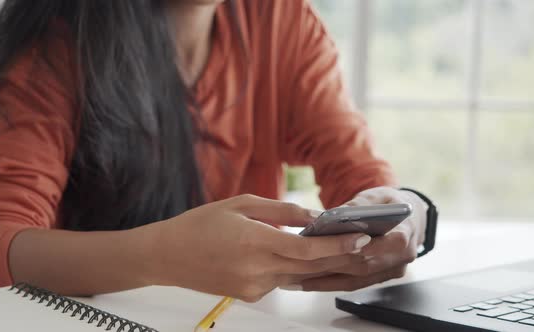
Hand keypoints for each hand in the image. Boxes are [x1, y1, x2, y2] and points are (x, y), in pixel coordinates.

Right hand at [134, 195, 370, 301]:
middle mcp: (256, 270)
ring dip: (322, 265)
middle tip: (365, 246)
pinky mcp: (250, 295)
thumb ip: (280, 212)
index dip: (337, 245)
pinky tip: (306, 258)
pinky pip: (282, 282)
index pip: (306, 248)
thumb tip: (313, 217)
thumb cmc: (201, 224)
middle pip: (310, 267)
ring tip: (345, 250)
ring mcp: (253, 287)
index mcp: (254, 242)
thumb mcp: (240, 204)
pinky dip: (296, 269)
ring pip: (299, 276)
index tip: (360, 238)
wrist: (168, 255)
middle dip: (340, 257)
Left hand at [297, 187, 427, 290]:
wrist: (405, 218)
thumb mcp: (376, 197)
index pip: (392, 243)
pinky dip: (329, 284)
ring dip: (325, 280)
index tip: (344, 246)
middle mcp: (402, 257)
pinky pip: (352, 284)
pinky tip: (305, 282)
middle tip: (304, 263)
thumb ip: (359, 206)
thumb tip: (335, 215)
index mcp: (407, 233)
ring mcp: (391, 271)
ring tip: (295, 278)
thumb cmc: (388, 204)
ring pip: (356, 279)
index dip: (369, 246)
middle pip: (365, 264)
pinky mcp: (378, 278)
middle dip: (333, 264)